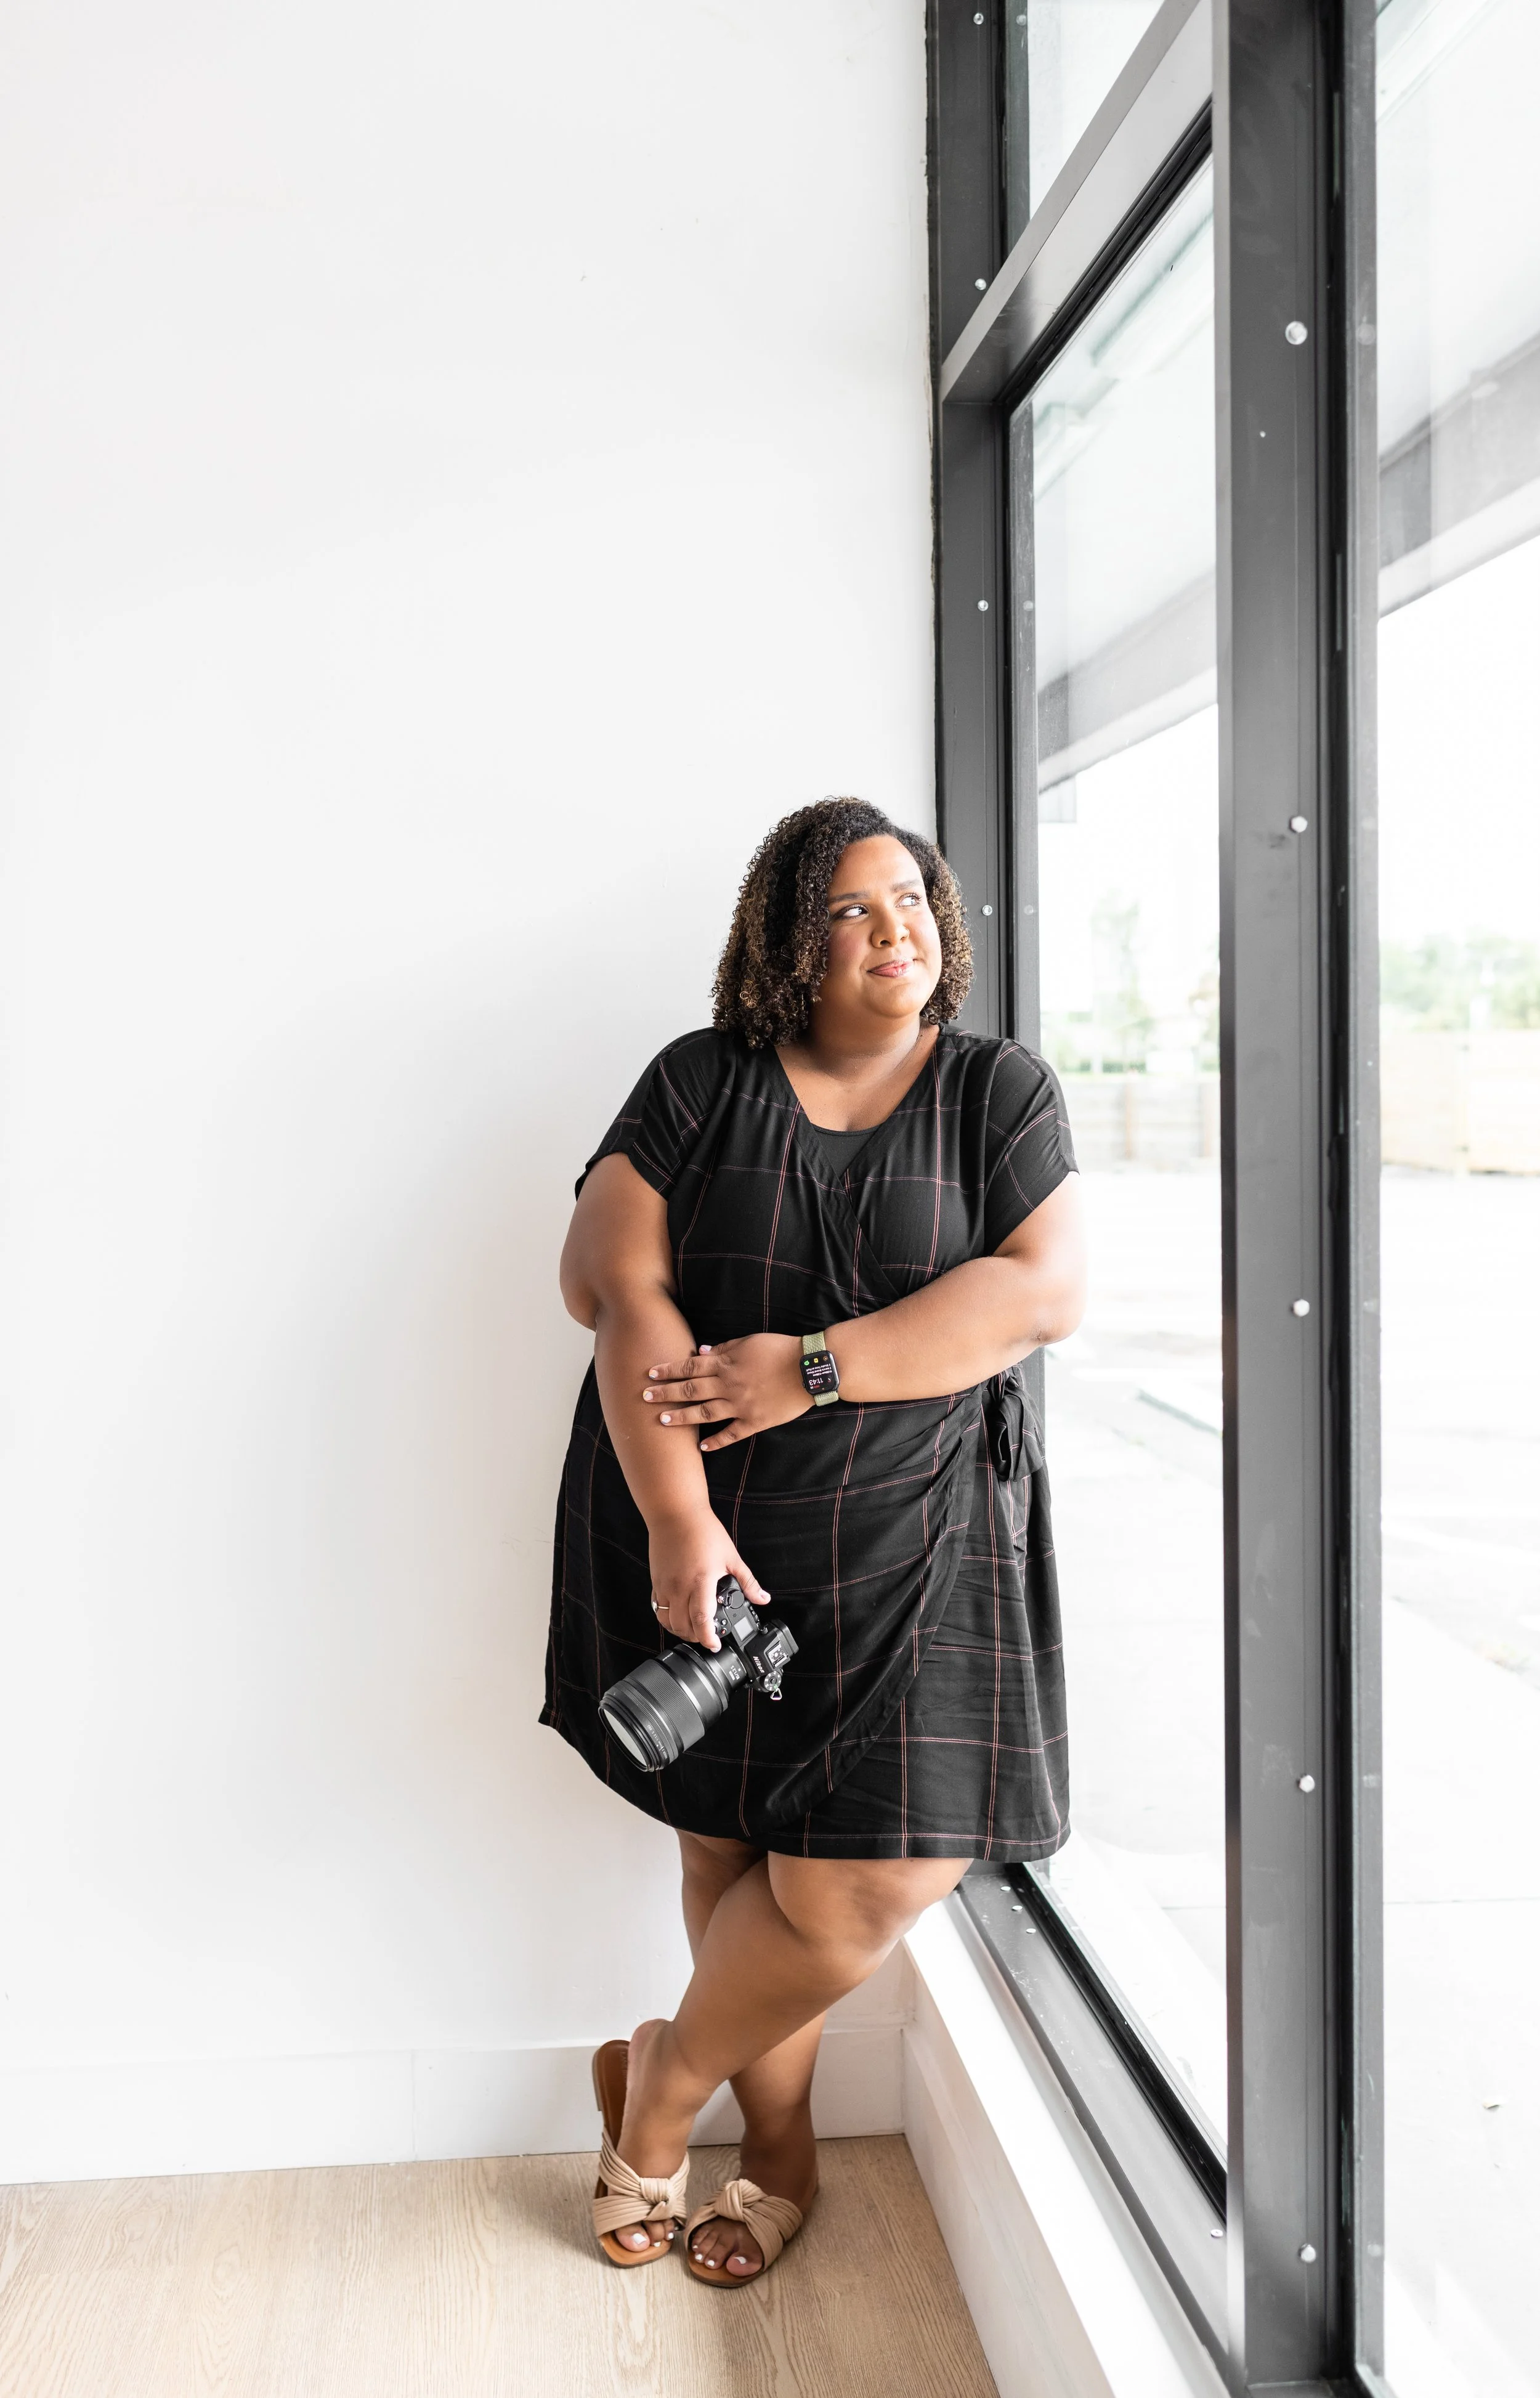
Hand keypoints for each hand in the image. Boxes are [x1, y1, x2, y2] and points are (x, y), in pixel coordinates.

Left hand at [642, 1334, 811, 1452]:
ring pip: (705, 1413)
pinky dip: (717, 1441)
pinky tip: (702, 1447)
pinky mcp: (756, 1421)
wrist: (809, 1369)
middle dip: (666, 1394)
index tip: (650, 1373)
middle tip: (644, 1398)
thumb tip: (699, 1352)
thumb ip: (724, 1348)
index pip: (690, 1367)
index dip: (669, 1370)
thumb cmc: (780, 1349)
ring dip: (682, 1418)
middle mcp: (729, 1385)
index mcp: (727, 1363)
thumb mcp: (750, 1341)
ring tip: (663, 1422)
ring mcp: (741, 1405)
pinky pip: (732, 1434)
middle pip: (690, 1390)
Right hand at [648, 1511, 767, 1648]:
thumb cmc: (703, 1531)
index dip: (708, 1639)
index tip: (715, 1644)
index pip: (702, 1621)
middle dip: (696, 1637)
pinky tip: (677, 1614)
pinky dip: (667, 1618)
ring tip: (692, 1628)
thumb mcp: (731, 1557)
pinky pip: (657, 1609)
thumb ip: (748, 1582)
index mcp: (701, 1582)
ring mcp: (665, 1586)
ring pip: (667, 1621)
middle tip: (707, 1637)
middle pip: (683, 1626)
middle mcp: (680, 1588)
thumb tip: (763, 1598)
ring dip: (680, 1630)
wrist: (675, 1514)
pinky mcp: (655, 1582)